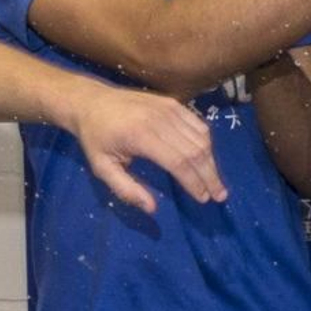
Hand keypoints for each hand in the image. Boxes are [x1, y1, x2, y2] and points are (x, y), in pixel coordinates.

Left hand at [69, 85, 227, 213]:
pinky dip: (207, 143)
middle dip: (210, 176)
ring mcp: (169, 109)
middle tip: (219, 195)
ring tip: (215, 181)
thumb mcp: (101, 167)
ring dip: (211, 162)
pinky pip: (199, 125)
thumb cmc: (95, 138)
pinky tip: (207, 158)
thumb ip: (125, 189)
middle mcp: (160, 120)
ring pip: (201, 138)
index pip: (178, 162)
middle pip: (195, 151)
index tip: (203, 199)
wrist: (92, 101)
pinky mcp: (174, 103)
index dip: (194, 182)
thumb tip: (152, 208)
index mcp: (141, 136)